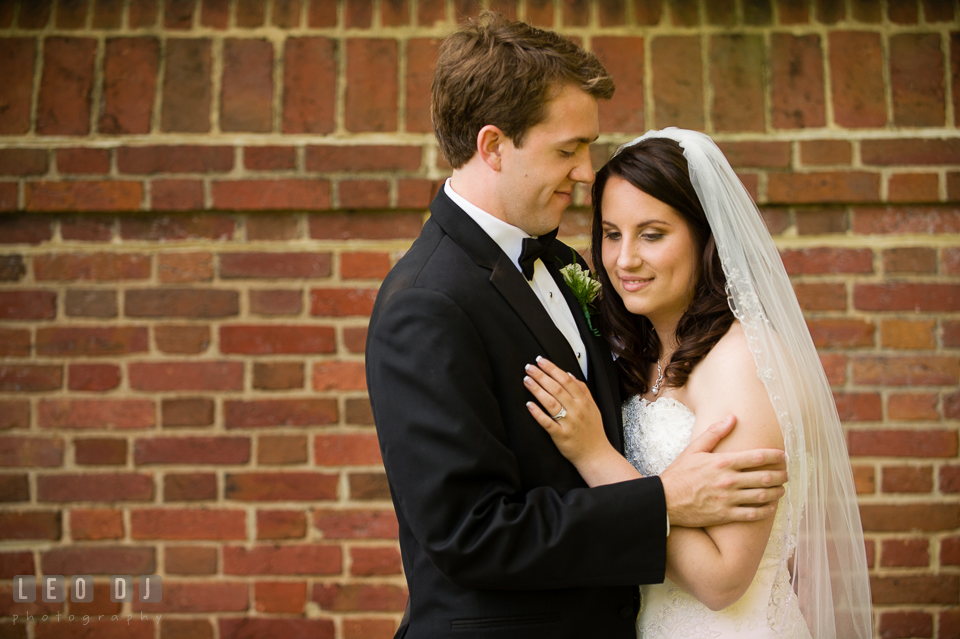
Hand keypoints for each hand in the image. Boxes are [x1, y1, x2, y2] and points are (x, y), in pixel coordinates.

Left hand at [523, 357, 611, 467]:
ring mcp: (568, 423)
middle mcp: (576, 410)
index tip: (541, 361)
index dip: (552, 368)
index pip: (566, 380)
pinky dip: (537, 413)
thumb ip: (583, 390)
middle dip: (541, 375)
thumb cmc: (593, 431)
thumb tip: (570, 374)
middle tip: (529, 367)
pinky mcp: (560, 435)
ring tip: (527, 380)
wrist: (596, 455)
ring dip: (537, 390)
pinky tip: (529, 404)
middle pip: (556, 388)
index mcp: (583, 401)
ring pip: (551, 402)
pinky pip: (547, 422)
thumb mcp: (594, 407)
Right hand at [660, 416, 786, 527]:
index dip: (775, 456)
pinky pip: (753, 514)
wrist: (664, 501)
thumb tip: (731, 417)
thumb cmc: (678, 474)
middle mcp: (729, 480)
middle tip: (787, 474)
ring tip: (782, 489)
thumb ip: (714, 433)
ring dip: (777, 492)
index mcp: (722, 462)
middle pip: (765, 477)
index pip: (757, 457)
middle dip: (781, 475)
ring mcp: (728, 499)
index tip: (784, 456)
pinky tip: (770, 507)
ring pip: (762, 496)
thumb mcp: (693, 449)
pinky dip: (766, 510)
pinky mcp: (726, 515)